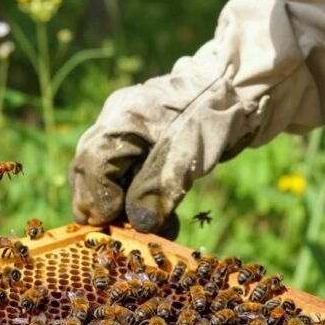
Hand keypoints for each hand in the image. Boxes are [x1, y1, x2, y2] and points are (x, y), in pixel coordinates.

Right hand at [69, 69, 263, 236]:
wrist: (234, 92)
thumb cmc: (210, 117)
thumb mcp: (187, 156)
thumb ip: (159, 189)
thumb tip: (138, 224)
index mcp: (120, 118)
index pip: (92, 164)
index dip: (99, 197)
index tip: (115, 223)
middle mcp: (113, 124)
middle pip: (90, 171)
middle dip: (106, 206)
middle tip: (125, 232)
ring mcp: (122, 134)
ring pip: (107, 178)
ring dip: (124, 208)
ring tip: (154, 228)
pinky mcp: (136, 146)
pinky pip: (124, 176)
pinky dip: (137, 200)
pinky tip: (159, 218)